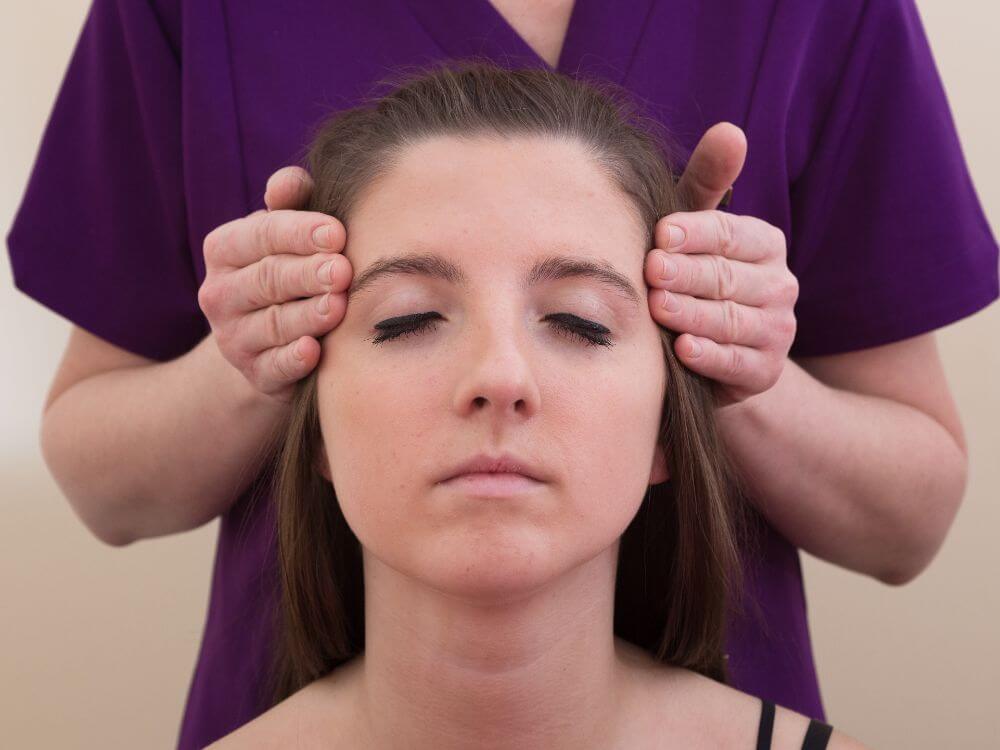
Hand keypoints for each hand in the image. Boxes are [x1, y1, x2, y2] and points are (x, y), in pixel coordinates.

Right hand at [197, 166, 350, 403]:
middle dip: (307, 274)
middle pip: (268, 279)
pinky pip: (274, 368)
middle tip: (343, 269)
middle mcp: (220, 294)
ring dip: (307, 315)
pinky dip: (293, 360)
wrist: (267, 346)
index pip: (260, 235)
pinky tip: (315, 351)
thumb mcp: (285, 236)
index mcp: (225, 249)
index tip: (337, 232)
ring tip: (339, 305)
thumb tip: (292, 178)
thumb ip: (290, 206)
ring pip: (274, 324)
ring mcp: (234, 338)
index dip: (298, 232)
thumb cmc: (289, 273)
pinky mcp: (255, 375)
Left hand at [644, 123, 798, 407]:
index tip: (660, 234)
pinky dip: (710, 357)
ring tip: (658, 308)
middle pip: (729, 277)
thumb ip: (706, 182)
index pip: (730, 234)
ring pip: (732, 320)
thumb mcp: (688, 231)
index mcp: (764, 244)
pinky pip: (737, 363)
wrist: (699, 355)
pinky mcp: (764, 372)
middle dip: (688, 273)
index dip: (695, 233)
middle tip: (652, 270)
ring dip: (693, 314)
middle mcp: (779, 286)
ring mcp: (777, 331)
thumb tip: (731, 131)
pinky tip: (683, 350)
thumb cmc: (686, 278)